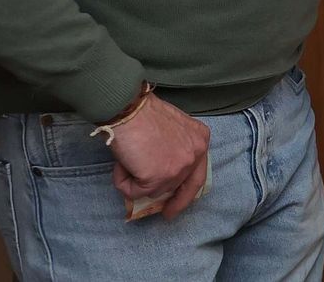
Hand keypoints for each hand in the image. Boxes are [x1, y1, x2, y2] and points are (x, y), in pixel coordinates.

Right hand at [109, 93, 210, 218]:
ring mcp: (178, 168)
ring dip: (136, 180)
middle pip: (182, 186)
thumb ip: (174, 150)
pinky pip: (134, 192)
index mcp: (201, 139)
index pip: (199, 172)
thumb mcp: (173, 130)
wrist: (128, 110)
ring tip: (128, 159)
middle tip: (165, 214)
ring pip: (154, 190)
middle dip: (173, 202)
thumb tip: (161, 173)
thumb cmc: (143, 115)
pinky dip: (123, 182)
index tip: (179, 204)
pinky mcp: (157, 178)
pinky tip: (123, 163)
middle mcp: (195, 154)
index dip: (189, 191)